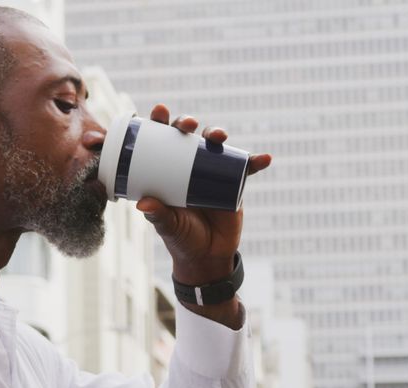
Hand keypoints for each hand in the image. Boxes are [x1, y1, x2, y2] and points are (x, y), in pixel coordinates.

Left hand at [138, 104, 271, 328]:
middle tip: (187, 124)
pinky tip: (264, 158)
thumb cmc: (181, 238)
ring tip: (219, 136)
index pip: (159, 141)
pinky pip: (245, 169)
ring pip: (214, 144)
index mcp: (166, 170)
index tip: (158, 111)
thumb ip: (158, 215)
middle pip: (186, 135)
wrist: (207, 256)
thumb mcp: (168, 226)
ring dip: (217, 133)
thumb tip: (143, 203)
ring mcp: (210, 171)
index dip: (158, 123)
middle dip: (186, 122)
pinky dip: (255, 162)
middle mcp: (187, 165)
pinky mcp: (232, 182)